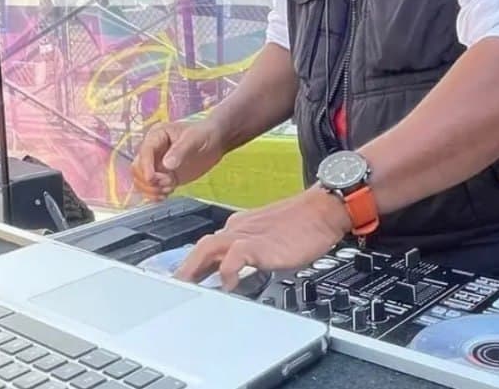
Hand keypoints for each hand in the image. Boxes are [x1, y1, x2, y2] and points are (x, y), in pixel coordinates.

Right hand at [131, 119, 226, 201]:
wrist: (215, 142)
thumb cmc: (204, 134)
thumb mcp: (194, 139)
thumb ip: (180, 151)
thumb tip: (166, 165)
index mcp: (157, 136)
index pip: (144, 152)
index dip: (146, 166)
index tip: (152, 179)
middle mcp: (152, 151)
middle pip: (138, 168)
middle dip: (149, 180)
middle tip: (167, 183)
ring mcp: (157, 165)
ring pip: (141, 181)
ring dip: (151, 189)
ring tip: (169, 188)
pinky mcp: (163, 177)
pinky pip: (151, 188)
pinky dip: (154, 195)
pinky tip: (166, 195)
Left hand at [173, 186, 350, 290]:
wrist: (323, 209)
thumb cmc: (304, 224)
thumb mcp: (271, 239)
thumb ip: (252, 252)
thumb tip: (239, 272)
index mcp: (240, 227)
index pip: (208, 246)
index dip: (194, 265)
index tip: (185, 281)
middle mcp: (238, 229)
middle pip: (201, 246)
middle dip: (186, 269)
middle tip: (175, 289)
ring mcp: (247, 234)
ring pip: (209, 247)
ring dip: (194, 268)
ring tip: (187, 289)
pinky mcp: (259, 243)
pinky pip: (234, 256)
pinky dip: (226, 271)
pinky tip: (228, 285)